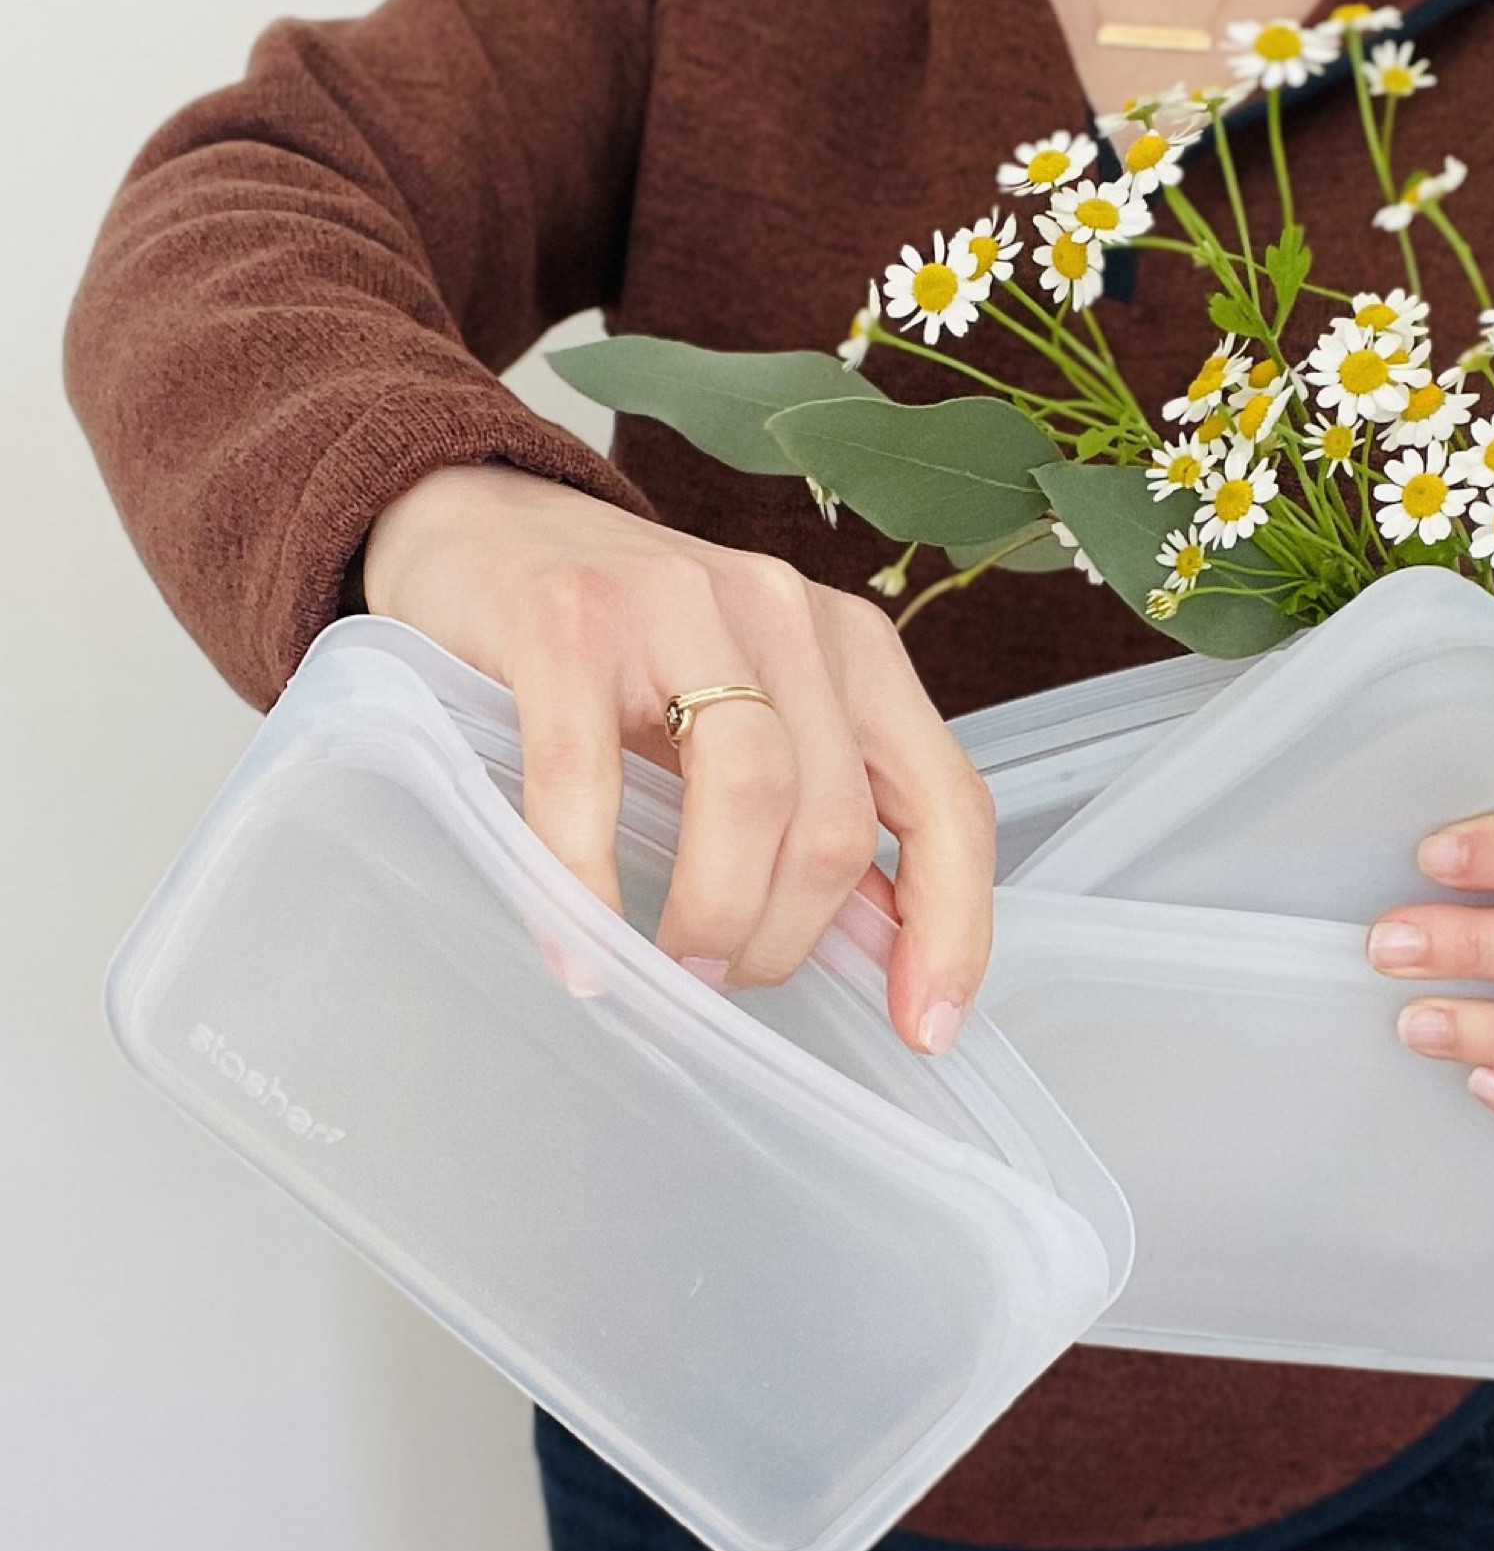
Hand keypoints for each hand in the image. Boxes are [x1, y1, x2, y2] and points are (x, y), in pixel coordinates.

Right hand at [363, 464, 994, 1052]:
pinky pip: (591, 785)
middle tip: (726, 975)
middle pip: (837, 822)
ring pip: (747, 797)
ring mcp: (678, 605)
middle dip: (787, 937)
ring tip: (673, 966)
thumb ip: (819, 818)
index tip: (923, 1027)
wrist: (485, 523)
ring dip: (714, 914)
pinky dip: (586, 888)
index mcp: (857, 650)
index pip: (949, 803)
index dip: (951, 927)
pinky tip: (579, 951)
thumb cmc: (631, 653)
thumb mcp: (753, 721)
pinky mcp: (566, 620)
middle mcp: (787, 615)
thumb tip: (882, 951)